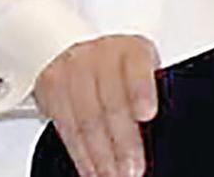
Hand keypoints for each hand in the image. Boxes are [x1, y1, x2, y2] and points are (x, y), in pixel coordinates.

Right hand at [33, 34, 159, 176]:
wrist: (86, 58)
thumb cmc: (125, 74)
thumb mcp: (147, 78)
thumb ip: (151, 101)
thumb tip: (162, 135)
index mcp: (132, 50)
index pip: (136, 66)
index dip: (141, 89)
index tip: (147, 114)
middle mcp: (100, 55)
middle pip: (110, 101)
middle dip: (122, 142)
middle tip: (132, 170)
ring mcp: (72, 69)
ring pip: (85, 119)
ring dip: (99, 155)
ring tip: (111, 175)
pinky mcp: (51, 86)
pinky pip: (64, 126)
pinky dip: (79, 154)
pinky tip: (91, 169)